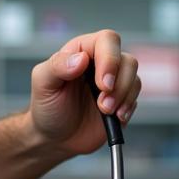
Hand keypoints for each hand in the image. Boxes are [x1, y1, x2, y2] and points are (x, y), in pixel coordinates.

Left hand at [29, 29, 140, 157]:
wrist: (55, 138)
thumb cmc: (47, 108)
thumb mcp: (43, 83)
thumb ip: (57, 66)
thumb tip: (81, 58)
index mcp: (81, 51)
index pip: (107, 40)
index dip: (110, 59)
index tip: (103, 84)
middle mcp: (100, 63)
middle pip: (126, 59)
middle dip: (119, 84)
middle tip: (103, 104)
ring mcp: (113, 82)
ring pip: (134, 77)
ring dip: (124, 96)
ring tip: (105, 111)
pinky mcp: (121, 100)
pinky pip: (135, 97)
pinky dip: (128, 107)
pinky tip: (115, 117)